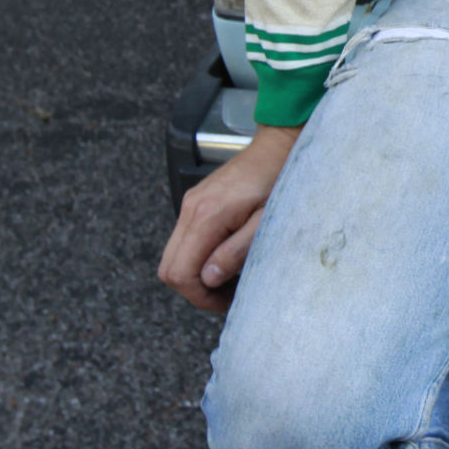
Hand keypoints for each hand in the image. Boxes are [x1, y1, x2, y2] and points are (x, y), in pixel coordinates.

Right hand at [158, 125, 297, 313]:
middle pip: (169, 268)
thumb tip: (208, 280)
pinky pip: (185, 240)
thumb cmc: (279, 180)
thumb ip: (234, 252)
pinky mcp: (196, 202)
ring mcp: (190, 204)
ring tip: (231, 277)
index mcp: (206, 216)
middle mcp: (191, 209)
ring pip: (174, 256)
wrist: (278, 146)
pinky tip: (226, 257)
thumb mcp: (265, 223)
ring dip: (197, 274)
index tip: (226, 301)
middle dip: (195, 289)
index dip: (199, 296)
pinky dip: (199, 257)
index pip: (179, 273)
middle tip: (227, 294)